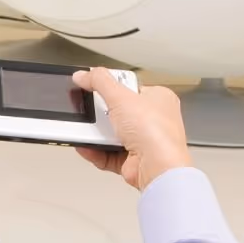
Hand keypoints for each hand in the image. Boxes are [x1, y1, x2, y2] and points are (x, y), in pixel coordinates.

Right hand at [71, 71, 190, 192]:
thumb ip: (99, 82)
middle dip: (100, 113)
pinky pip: (107, 153)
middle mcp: (154, 120)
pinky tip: (85, 146)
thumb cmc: (156, 133)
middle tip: (89, 110)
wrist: (158, 167)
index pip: (131, 87)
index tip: (94, 86)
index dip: (112, 87)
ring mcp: (143, 142)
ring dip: (96, 133)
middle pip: (118, 111)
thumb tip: (84, 75)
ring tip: (86, 130)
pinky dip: (95, 150)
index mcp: (159, 99)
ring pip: (111, 134)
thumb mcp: (121, 96)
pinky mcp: (131, 161)